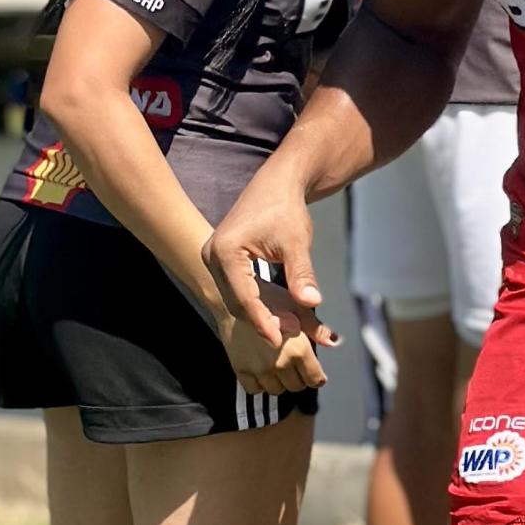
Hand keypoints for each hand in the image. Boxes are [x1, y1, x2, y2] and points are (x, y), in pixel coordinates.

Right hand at [207, 174, 323, 348]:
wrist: (278, 184)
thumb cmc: (286, 209)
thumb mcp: (297, 243)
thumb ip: (302, 274)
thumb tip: (313, 303)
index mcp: (225, 251)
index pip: (244, 297)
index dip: (264, 321)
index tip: (280, 340)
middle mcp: (212, 256)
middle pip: (237, 301)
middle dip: (264, 319)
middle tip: (293, 332)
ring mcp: (213, 258)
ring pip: (236, 298)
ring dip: (261, 313)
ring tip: (290, 324)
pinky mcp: (222, 260)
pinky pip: (237, 289)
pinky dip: (257, 302)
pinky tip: (279, 311)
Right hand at [216, 279, 331, 395]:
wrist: (233, 298)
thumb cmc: (268, 300)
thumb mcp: (298, 308)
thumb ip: (317, 328)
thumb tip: (334, 341)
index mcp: (298, 349)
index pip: (315, 379)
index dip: (317, 377)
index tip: (315, 373)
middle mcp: (279, 362)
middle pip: (297, 387)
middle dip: (299, 378)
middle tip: (295, 365)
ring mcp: (259, 369)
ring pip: (277, 390)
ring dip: (280, 382)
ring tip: (279, 365)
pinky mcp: (240, 370)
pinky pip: (254, 389)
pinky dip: (260, 384)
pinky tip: (262, 370)